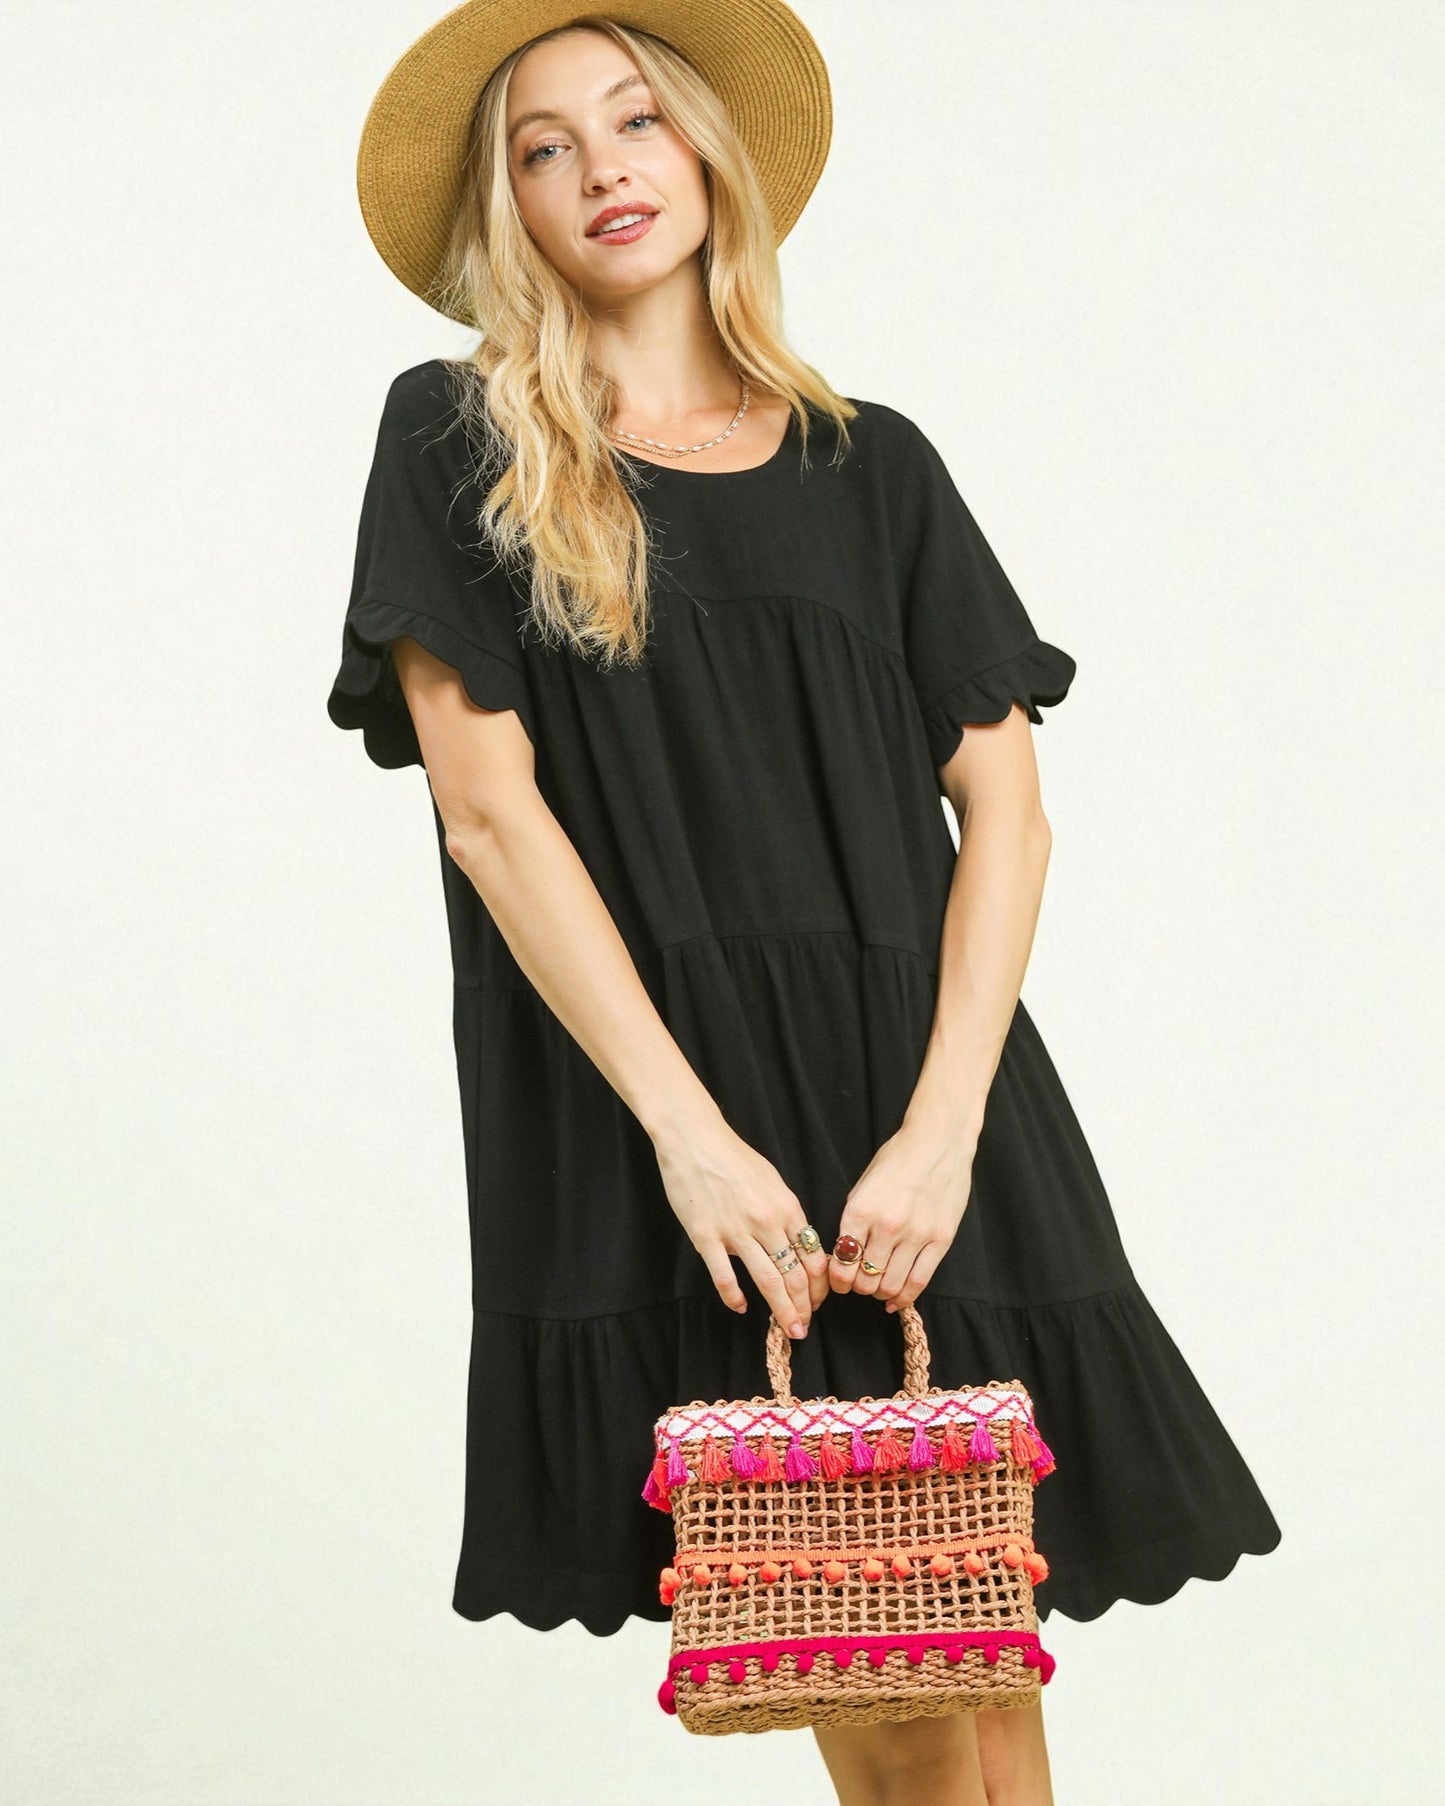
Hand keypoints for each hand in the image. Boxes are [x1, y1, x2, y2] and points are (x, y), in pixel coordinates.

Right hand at [652, 1108, 830, 1336]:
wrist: (694, 1139)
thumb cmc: (733, 1158)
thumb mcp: (772, 1181)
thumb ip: (786, 1214)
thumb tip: (797, 1244)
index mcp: (787, 1207)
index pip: (813, 1257)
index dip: (819, 1286)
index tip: (818, 1302)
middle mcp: (767, 1222)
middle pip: (795, 1275)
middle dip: (804, 1306)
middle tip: (804, 1327)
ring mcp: (736, 1231)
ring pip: (768, 1280)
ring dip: (781, 1310)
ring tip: (788, 1329)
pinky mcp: (706, 1236)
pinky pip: (725, 1276)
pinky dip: (735, 1297)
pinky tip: (742, 1308)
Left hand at [830, 1120, 977, 1309]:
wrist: (937, 1142)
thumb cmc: (896, 1160)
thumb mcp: (862, 1186)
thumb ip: (853, 1222)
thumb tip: (844, 1257)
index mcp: (861, 1210)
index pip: (841, 1263)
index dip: (837, 1281)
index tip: (839, 1282)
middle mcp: (887, 1225)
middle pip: (865, 1280)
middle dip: (858, 1288)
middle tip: (860, 1283)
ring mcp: (916, 1234)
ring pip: (891, 1285)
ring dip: (880, 1293)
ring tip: (879, 1287)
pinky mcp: (941, 1239)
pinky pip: (919, 1281)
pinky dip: (905, 1297)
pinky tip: (897, 1300)